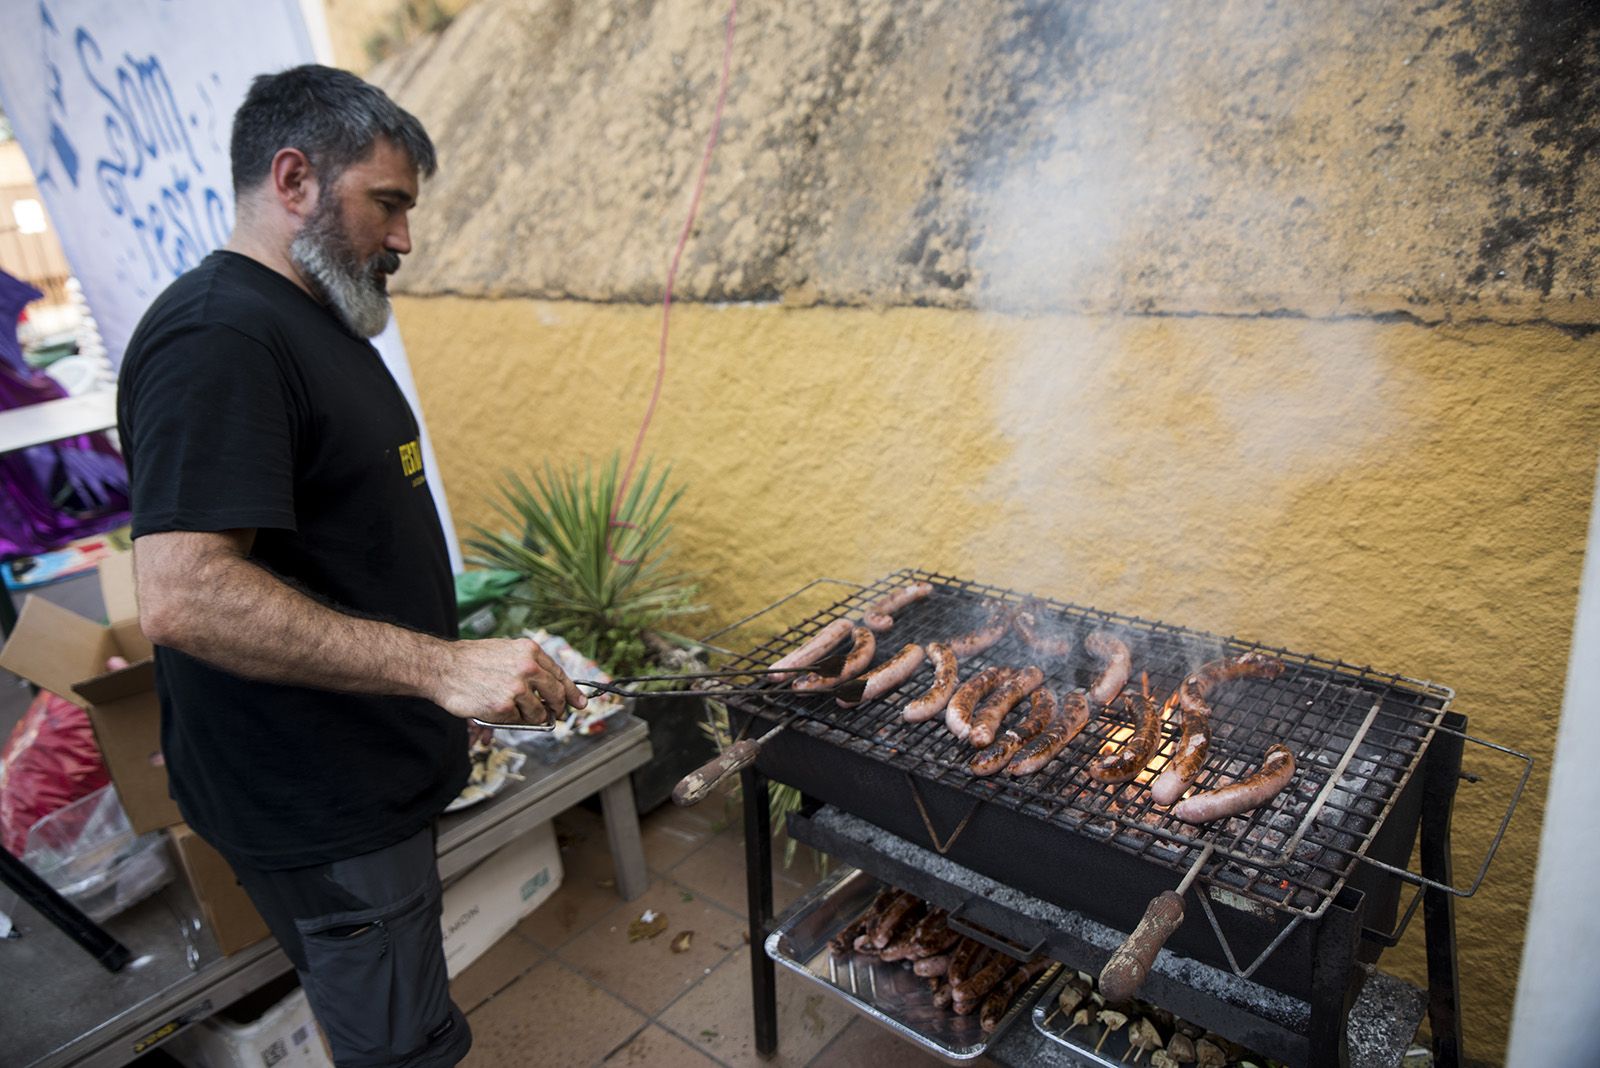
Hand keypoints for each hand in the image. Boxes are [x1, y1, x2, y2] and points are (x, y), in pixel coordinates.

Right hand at [431, 637, 587, 724]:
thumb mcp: (505, 651)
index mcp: (530, 651)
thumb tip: (552, 690)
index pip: (559, 674)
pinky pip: (517, 721)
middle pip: (556, 695)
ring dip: (529, 717)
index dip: (572, 692)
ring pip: (538, 713)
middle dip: (557, 709)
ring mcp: (517, 688)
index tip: (580, 703)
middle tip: (554, 715)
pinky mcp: (504, 706)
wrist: (443, 667)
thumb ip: (529, 666)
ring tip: (511, 709)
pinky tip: (496, 710)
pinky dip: (510, 721)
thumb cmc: (471, 660)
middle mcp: (528, 667)